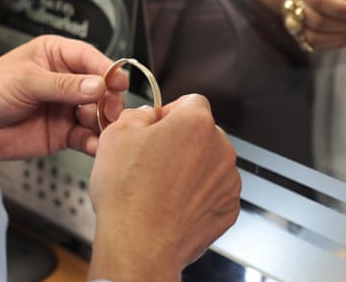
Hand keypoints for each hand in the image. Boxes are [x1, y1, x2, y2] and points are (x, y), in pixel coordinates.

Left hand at [0, 35, 127, 159]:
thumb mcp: (25, 81)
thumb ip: (63, 85)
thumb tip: (97, 85)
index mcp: (56, 56)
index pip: (90, 59)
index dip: (107, 70)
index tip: (118, 82)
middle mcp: (67, 81)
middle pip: (101, 88)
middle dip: (108, 100)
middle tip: (109, 111)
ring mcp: (67, 107)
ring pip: (97, 113)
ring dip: (103, 122)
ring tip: (102, 129)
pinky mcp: (64, 133)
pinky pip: (86, 137)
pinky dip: (94, 142)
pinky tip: (94, 144)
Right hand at [88, 94, 241, 281]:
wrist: (139, 245)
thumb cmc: (128, 195)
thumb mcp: (117, 135)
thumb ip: (138, 114)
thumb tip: (147, 115)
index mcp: (196, 123)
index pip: (190, 102)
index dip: (170, 113)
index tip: (157, 127)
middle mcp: (220, 149)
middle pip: (202, 133)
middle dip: (181, 142)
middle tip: (153, 160)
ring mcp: (228, 180)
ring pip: (209, 163)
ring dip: (191, 169)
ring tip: (161, 187)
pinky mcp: (228, 208)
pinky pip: (214, 191)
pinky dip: (198, 195)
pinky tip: (174, 204)